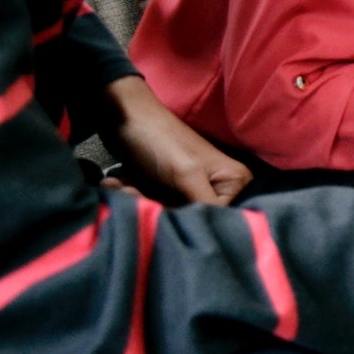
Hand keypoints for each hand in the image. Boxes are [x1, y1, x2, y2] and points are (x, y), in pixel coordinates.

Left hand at [102, 76, 251, 204]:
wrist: (123, 118)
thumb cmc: (160, 142)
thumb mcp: (187, 174)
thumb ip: (206, 204)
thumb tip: (221, 235)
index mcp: (233, 180)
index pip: (215, 217)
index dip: (184, 216)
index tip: (159, 206)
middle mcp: (216, 185)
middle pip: (189, 217)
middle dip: (157, 209)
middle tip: (133, 192)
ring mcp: (188, 187)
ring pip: (167, 213)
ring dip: (140, 203)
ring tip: (124, 185)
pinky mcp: (165, 188)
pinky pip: (152, 205)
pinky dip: (134, 198)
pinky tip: (120, 184)